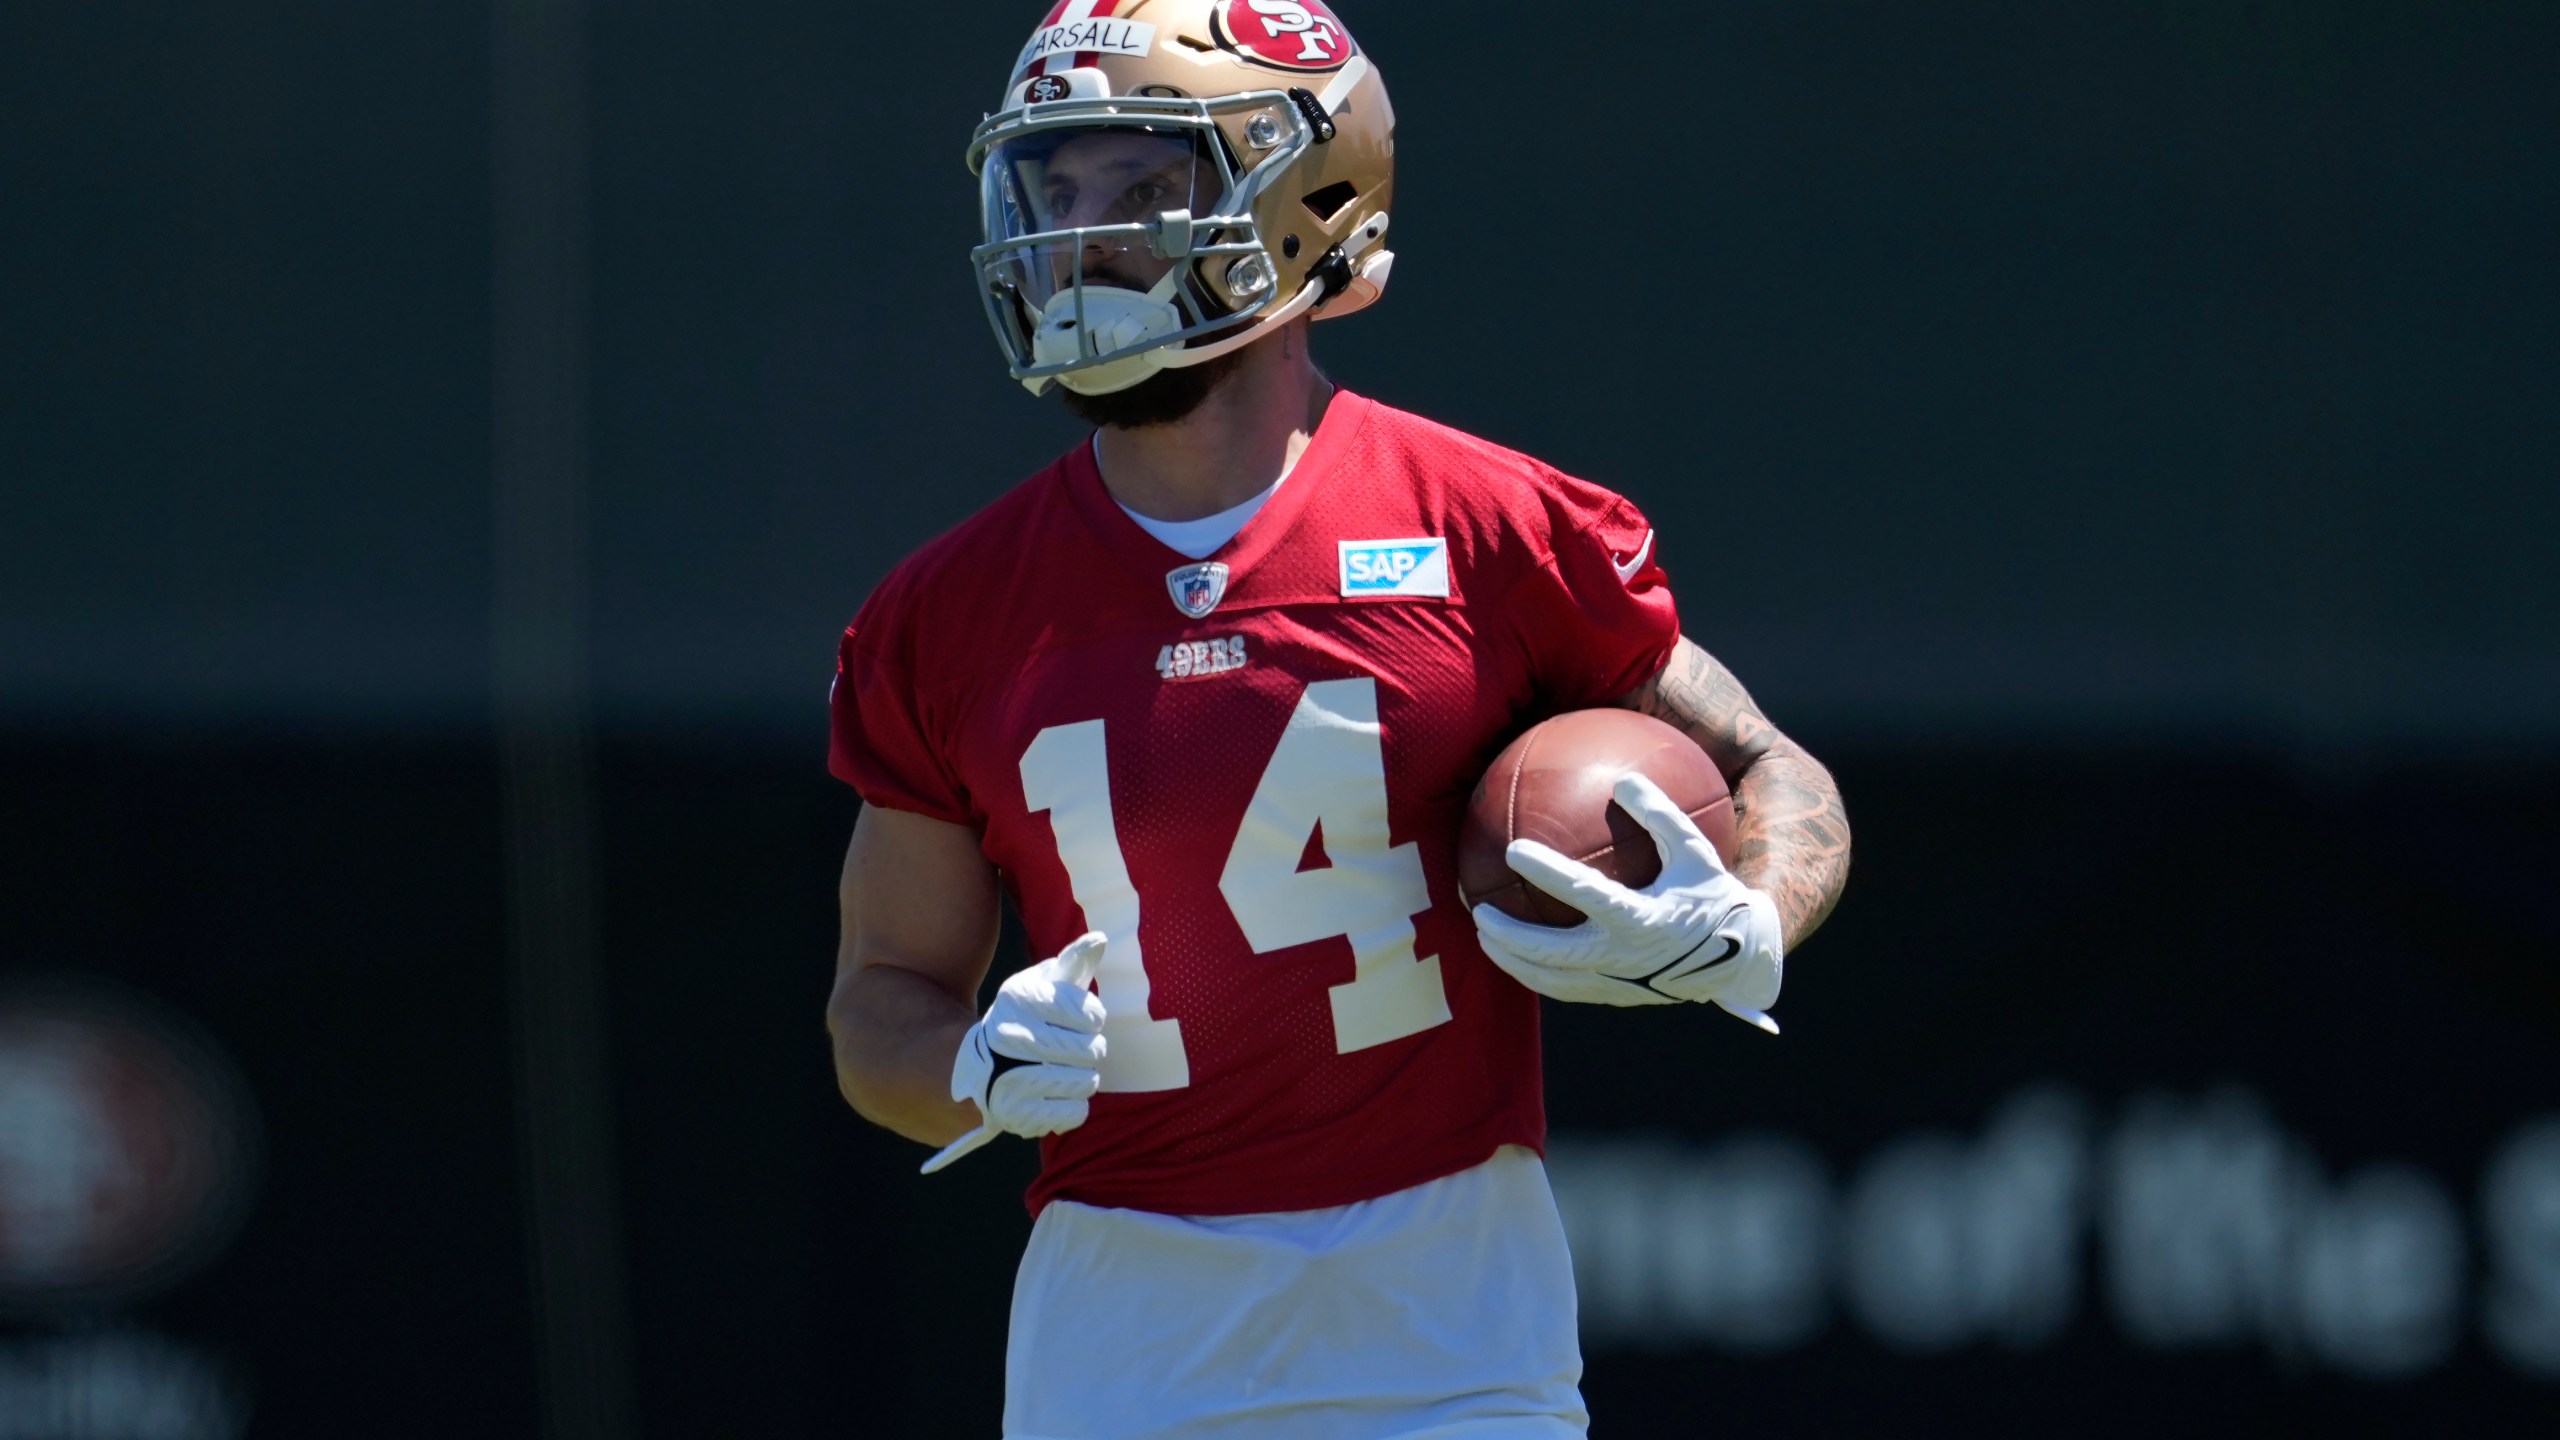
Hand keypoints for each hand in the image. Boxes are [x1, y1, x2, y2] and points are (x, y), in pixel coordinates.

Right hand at [948, 932, 1109, 1139]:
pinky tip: (1055, 1095)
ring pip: (1087, 1082)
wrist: (981, 1066)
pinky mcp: (1017, 1115)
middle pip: (1092, 1050)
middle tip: (1072, 1048)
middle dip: (1090, 1049)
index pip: (1091, 1014)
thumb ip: (1074, 962)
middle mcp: (1010, 1036)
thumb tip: (1100, 938)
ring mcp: (1011, 1079)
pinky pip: (1076, 1113)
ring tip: (1063, 1070)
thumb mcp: (1044, 984)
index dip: (1092, 1019)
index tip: (1078, 1020)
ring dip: (1084, 1077)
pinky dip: (1074, 1106)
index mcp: (1019, 997)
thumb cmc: (1028, 1019)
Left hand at [1471, 773, 1783, 1030]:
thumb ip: (1661, 816)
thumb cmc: (1713, 897)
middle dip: (1510, 935)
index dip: (1547, 872)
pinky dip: (1536, 975)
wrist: (1739, 959)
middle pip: (1553, 954)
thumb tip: (1624, 779)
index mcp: (1642, 920)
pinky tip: (1517, 956)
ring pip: (1552, 981)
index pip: (1584, 893)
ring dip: (1513, 962)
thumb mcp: (1695, 853)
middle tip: (1478, 910)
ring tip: (1484, 939)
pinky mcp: (1616, 996)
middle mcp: (1625, 958)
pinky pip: (1566, 990)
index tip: (1513, 850)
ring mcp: (1618, 983)